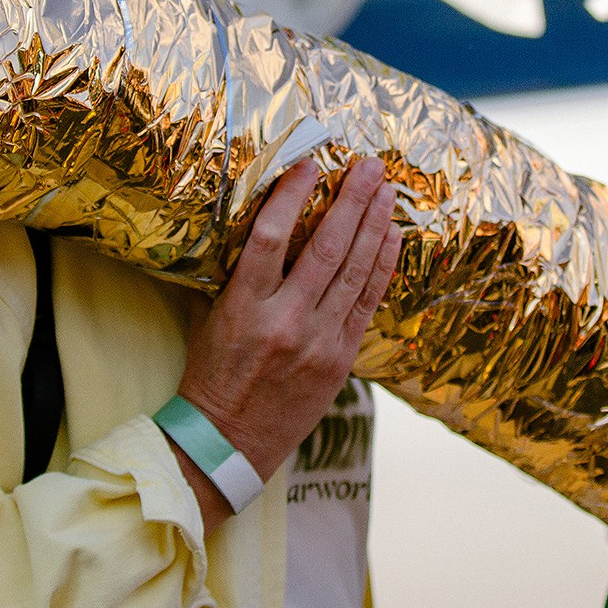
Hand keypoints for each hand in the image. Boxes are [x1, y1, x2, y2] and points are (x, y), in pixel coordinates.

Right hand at [169, 157, 400, 522]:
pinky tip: (392, 236)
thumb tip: (279, 225)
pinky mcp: (340, 359)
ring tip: (387, 191)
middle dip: (352, 202)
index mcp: (244, 308)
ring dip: (374, 225)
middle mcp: (285, 322)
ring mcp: (318, 342)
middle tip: (369, 166)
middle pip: (325, 248)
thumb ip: (249, 277)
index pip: (269, 238)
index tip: (309, 165)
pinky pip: (366, 302)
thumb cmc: (215, 375)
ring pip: (353, 271)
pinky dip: (381, 266)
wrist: (228, 441)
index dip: (292, 197)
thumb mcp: (217, 318)